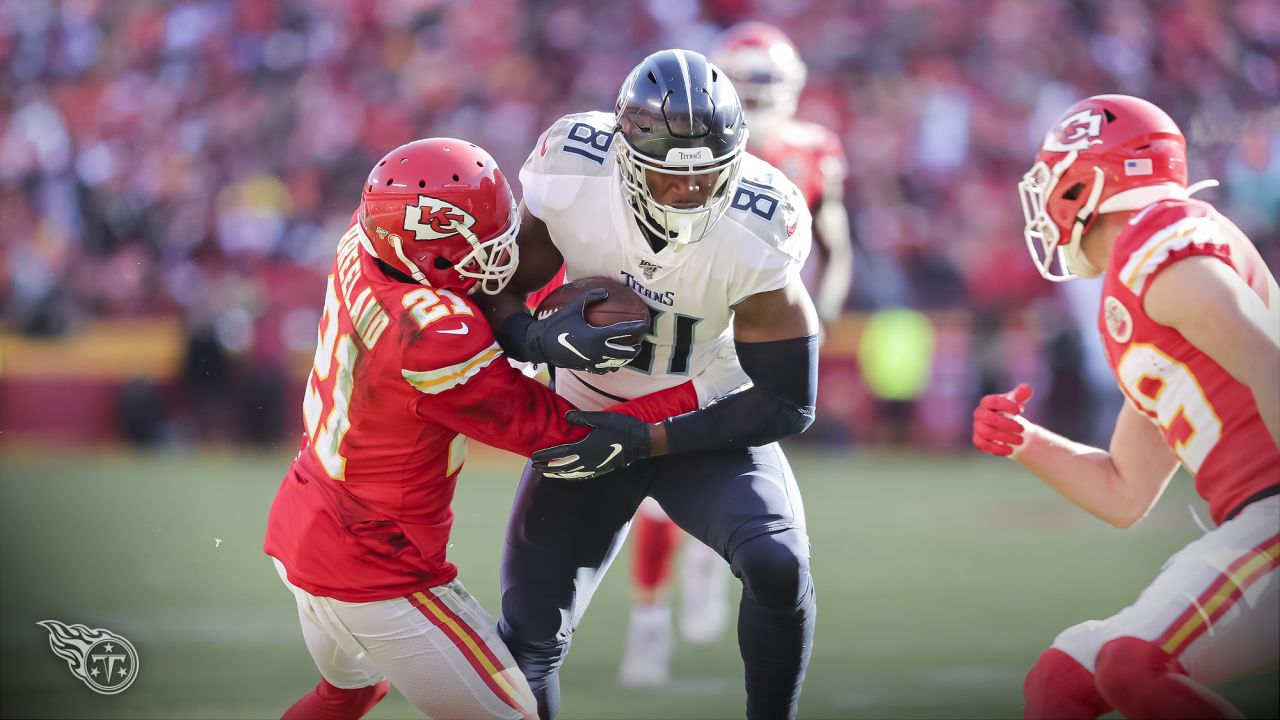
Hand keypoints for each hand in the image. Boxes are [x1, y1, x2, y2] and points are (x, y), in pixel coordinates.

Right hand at [526, 289, 648, 372]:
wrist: (541, 344)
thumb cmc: (557, 324)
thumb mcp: (573, 307)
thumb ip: (590, 298)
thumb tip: (605, 292)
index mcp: (597, 335)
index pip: (623, 332)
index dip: (636, 328)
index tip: (645, 325)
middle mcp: (597, 350)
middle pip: (624, 353)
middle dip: (635, 349)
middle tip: (640, 344)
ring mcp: (592, 361)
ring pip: (616, 364)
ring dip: (625, 359)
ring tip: (630, 354)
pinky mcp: (586, 367)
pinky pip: (603, 369)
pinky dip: (610, 366)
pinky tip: (612, 363)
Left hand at [532, 410, 651, 478]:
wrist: (640, 442)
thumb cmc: (621, 428)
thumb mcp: (601, 418)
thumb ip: (581, 418)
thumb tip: (566, 417)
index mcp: (584, 448)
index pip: (558, 454)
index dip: (544, 455)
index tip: (533, 457)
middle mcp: (586, 461)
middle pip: (561, 467)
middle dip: (546, 467)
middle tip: (535, 467)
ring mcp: (594, 467)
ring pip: (570, 473)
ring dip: (557, 473)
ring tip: (547, 473)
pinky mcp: (601, 470)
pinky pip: (582, 475)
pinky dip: (571, 476)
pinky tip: (569, 476)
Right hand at [973, 384, 1033, 456]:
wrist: (1006, 427)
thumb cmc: (1011, 411)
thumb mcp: (1018, 402)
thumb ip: (1022, 394)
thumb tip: (1026, 389)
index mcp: (987, 402)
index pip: (993, 401)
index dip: (1006, 406)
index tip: (1020, 411)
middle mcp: (979, 413)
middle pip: (989, 418)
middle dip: (1007, 424)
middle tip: (1022, 429)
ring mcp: (977, 427)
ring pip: (988, 433)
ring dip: (1006, 438)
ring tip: (1020, 441)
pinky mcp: (978, 440)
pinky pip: (983, 445)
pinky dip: (997, 449)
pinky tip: (1010, 450)